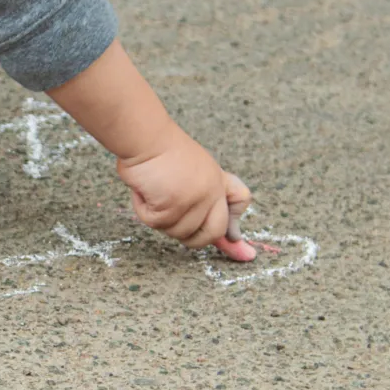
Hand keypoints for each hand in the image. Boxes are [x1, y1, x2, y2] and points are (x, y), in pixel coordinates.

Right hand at [116, 137, 255, 261]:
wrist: (145, 136)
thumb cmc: (160, 151)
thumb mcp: (193, 171)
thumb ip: (208, 197)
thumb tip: (229, 234)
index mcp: (217, 178)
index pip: (240, 201)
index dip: (236, 229)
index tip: (246, 253)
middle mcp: (212, 190)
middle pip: (212, 233)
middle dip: (193, 238)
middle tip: (170, 217)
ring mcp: (195, 199)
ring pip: (177, 232)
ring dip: (159, 216)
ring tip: (153, 189)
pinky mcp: (174, 204)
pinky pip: (155, 223)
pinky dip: (144, 209)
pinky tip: (144, 188)